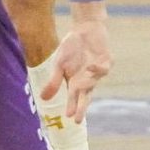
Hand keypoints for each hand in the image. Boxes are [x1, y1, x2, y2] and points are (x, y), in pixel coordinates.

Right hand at [37, 7, 110, 122]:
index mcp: (76, 82)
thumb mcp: (59, 65)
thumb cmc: (71, 48)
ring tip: (76, 87)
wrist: (84, 29)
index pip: (74, 98)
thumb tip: (43, 99)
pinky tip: (89, 67)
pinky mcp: (106, 61)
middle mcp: (87, 80)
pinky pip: (103, 69)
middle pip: (85, 96)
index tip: (68, 116)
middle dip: (81, 107)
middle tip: (77, 119)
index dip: (72, 107)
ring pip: (93, 83)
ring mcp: (97, 71)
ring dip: (87, 86)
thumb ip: (54, 81)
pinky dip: (97, 69)